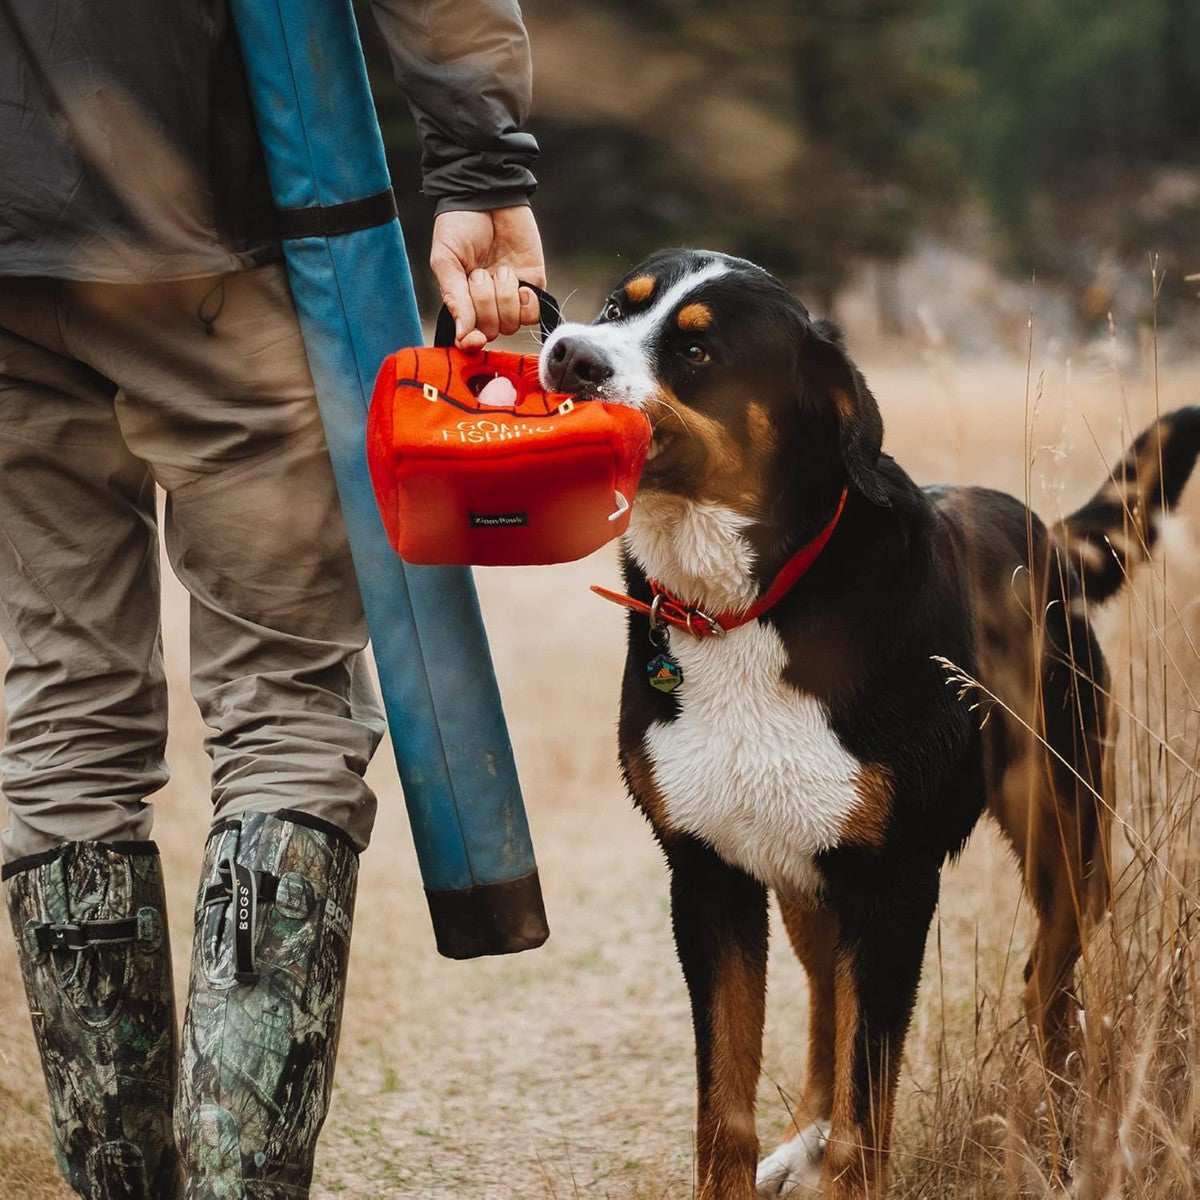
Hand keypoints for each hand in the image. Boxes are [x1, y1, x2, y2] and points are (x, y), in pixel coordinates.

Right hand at [430, 206, 545, 350]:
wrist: (487, 195)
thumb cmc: (459, 225)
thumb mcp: (446, 260)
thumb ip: (454, 297)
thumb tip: (464, 334)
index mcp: (462, 300)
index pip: (468, 337)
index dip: (471, 342)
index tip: (474, 337)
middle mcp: (487, 304)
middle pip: (492, 330)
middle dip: (485, 304)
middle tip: (480, 274)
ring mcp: (511, 297)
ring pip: (512, 324)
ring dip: (505, 297)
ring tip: (499, 270)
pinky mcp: (533, 286)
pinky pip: (534, 313)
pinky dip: (526, 302)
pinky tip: (518, 281)